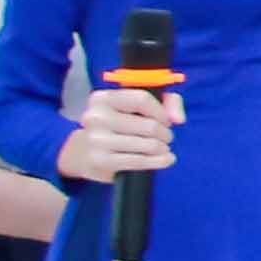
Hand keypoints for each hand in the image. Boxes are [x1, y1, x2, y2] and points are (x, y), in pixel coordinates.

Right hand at [54, 82, 182, 184]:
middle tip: (165, 137)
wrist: (82, 153)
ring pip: (148, 144)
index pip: (141, 99)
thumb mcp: (136, 106)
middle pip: (149, 125)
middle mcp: (95, 117)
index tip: (167, 121)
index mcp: (102, 98)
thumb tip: (178, 119)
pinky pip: (139, 161)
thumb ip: (166, 102)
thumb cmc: (117, 125)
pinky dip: (159, 161)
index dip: (161, 112)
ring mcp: (96, 140)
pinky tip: (166, 160)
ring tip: (162, 148)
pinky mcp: (101, 161)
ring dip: (162, 148)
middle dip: (165, 133)